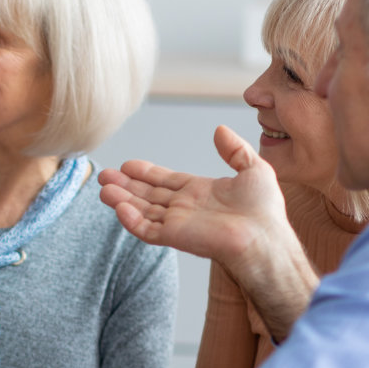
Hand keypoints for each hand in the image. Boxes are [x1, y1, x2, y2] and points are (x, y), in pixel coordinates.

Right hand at [96, 126, 293, 267]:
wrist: (264, 238)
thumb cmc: (265, 211)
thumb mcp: (254, 169)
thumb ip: (235, 149)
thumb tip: (219, 130)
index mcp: (201, 193)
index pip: (166, 181)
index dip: (146, 173)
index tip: (127, 165)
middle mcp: (186, 208)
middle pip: (148, 195)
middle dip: (126, 185)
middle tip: (104, 175)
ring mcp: (179, 224)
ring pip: (142, 211)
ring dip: (122, 199)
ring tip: (102, 188)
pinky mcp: (175, 237)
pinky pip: (147, 229)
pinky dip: (131, 220)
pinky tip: (119, 207)